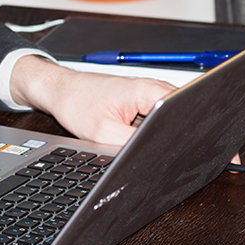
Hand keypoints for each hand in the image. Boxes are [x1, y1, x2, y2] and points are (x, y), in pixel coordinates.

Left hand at [10, 54, 173, 144]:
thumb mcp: (103, 132)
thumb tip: (157, 157)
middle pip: (178, 116)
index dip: (181, 135)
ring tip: (128, 134)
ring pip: (166, 118)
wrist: (60, 90)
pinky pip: (155, 116)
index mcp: (149, 91)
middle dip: (168, 135)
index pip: (184, 113)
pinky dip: (147, 128)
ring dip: (157, 132)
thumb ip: (133, 145)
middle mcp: (153, 88)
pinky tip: (128, 132)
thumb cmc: (76, 103)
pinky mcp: (142, 99)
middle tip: (142, 144)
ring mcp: (148, 93)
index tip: (172, 151)